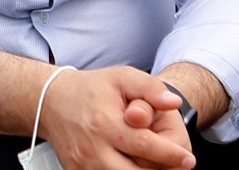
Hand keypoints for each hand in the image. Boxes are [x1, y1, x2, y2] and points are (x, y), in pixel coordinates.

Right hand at [37, 67, 191, 169]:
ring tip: (153, 165)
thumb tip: (172, 103)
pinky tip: (132, 166)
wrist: (50, 101)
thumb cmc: (90, 90)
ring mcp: (83, 164)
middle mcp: (92, 147)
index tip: (188, 159)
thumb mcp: (121, 77)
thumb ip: (150, 87)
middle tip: (176, 166)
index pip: (146, 146)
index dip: (172, 155)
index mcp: (104, 123)